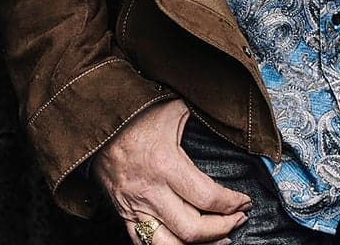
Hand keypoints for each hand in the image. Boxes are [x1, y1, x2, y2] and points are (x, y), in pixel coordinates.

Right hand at [91, 100, 249, 243]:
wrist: (94, 123)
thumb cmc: (134, 114)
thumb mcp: (173, 109)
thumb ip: (201, 118)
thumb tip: (227, 122)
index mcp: (165, 165)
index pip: (209, 198)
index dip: (233, 204)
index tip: (245, 201)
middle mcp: (151, 192)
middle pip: (193, 229)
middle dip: (223, 228)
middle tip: (238, 219)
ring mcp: (135, 207)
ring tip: (219, 239)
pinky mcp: (124, 214)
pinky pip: (145, 243)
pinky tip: (186, 243)